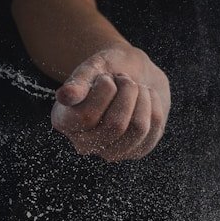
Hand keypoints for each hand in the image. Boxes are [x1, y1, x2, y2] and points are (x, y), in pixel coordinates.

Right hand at [51, 44, 170, 160]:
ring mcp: (111, 152)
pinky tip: (145, 97)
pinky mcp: (136, 152)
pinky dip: (154, 104)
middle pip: (116, 125)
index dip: (104, 91)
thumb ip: (78, 81)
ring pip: (138, 128)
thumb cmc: (108, 70)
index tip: (107, 77)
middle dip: (127, 92)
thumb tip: (65, 96)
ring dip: (142, 98)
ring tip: (135, 87)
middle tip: (125, 79)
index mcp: (64, 122)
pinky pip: (154, 128)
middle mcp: (84, 144)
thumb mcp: (93, 68)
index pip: (86, 116)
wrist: (132, 74)